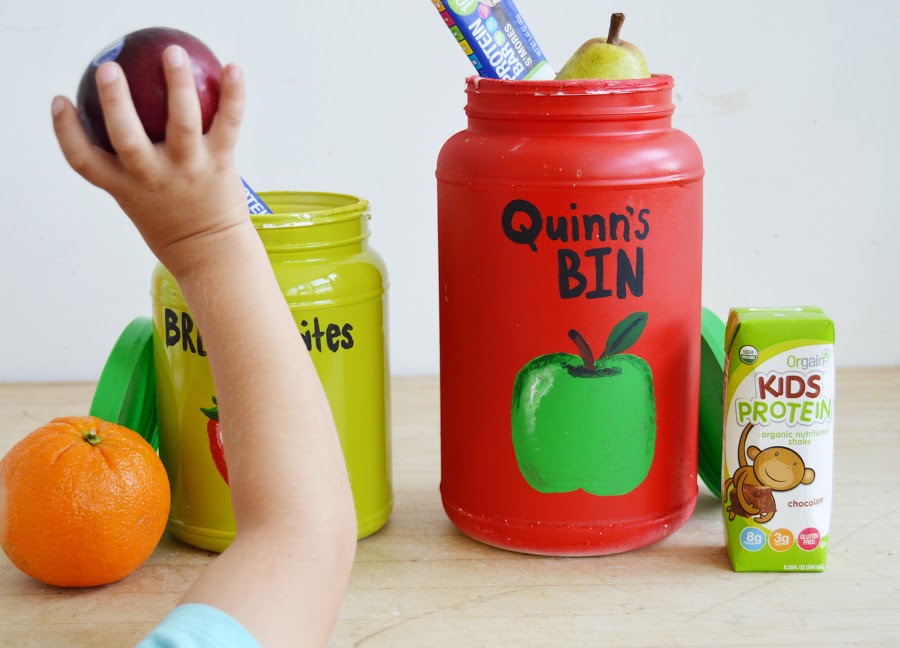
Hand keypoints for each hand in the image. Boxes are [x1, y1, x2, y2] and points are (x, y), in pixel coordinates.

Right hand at [51, 45, 249, 277]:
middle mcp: (153, 176)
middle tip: (108, 68)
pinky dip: (234, 95)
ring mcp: (188, 169)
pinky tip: (234, 67)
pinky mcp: (220, 164)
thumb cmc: (174, 224)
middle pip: (125, 136)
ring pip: (180, 122)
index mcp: (125, 187)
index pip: (83, 161)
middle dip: (114, 102)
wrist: (213, 256)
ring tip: (172, 53)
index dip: (66, 131)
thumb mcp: (139, 201)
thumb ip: (129, 169)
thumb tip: (121, 123)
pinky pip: (228, 123)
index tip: (61, 101)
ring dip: (177, 84)